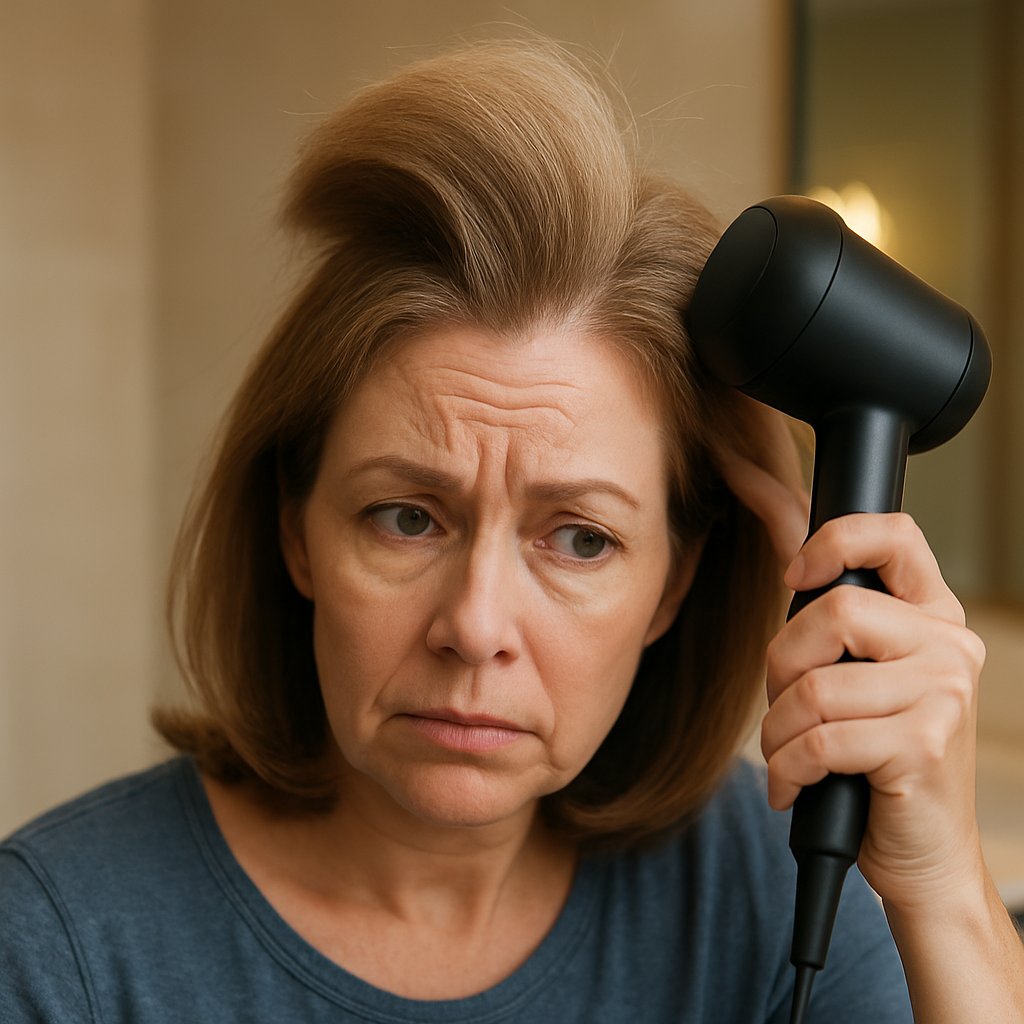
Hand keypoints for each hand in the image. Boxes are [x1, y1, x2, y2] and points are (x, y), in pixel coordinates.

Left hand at [759, 512, 987, 912]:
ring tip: (791, 754)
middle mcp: (948, 645)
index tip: (790, 577)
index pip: (895, 534)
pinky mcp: (924, 745)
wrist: (921, 852)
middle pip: (831, 613)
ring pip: (815, 685)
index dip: (832, 541)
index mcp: (932, 615)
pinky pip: (820, 739)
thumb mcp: (852, 667)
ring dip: (779, 730)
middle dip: (781, 665)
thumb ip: (817, 586)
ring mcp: (943, 694)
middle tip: (787, 705)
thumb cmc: (877, 755)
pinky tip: (796, 786)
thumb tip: (761, 487)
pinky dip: (788, 768)